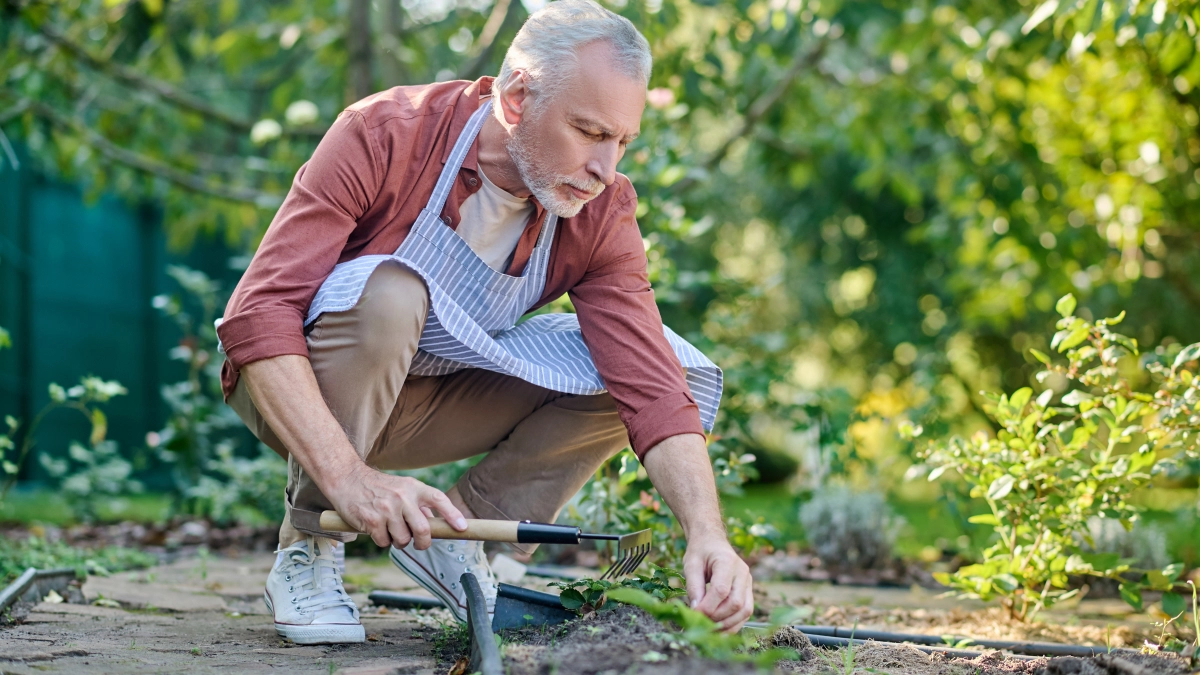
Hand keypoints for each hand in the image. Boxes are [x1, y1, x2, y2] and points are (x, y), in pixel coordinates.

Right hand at [329, 464, 466, 548]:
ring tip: (391, 531)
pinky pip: (384, 542)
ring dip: (399, 542)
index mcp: (413, 487)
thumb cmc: (379, 487)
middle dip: (423, 542)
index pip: (438, 499)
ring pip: (403, 540)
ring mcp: (386, 509)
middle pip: (423, 529)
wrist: (347, 479)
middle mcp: (402, 497)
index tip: (462, 527)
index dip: (452, 514)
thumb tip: (438, 524)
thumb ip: (420, 504)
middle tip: (420, 544)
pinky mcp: (371, 520)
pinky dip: (382, 541)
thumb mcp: (403, 488)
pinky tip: (376, 529)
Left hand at [683, 535, 753, 631]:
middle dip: (718, 617)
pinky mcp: (748, 591)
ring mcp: (748, 582)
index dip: (708, 606)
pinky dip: (734, 623)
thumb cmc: (700, 552)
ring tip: (710, 630)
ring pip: (745, 610)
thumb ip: (693, 587)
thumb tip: (696, 611)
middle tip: (701, 623)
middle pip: (736, 603)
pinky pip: (746, 612)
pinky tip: (720, 629)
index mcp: (727, 562)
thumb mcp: (691, 565)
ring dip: (728, 624)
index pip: (721, 590)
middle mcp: (743, 573)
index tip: (694, 614)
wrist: (712, 542)